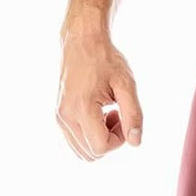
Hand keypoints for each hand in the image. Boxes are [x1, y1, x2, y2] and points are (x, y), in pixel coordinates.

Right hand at [56, 28, 142, 160]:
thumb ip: (134, 115)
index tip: (122, 118)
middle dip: (110, 141)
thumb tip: (135, 143)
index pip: (101, 147)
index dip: (119, 140)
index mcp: (81, 108)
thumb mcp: (127, 85)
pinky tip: (98, 115)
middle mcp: (65, 116)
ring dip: (100, 140)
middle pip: (92, 154)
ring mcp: (60, 117)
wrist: (82, 42)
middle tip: (117, 115)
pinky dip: (91, 136)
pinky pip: (77, 142)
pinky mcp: (60, 116)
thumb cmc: (106, 60)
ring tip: (107, 115)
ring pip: (83, 152)